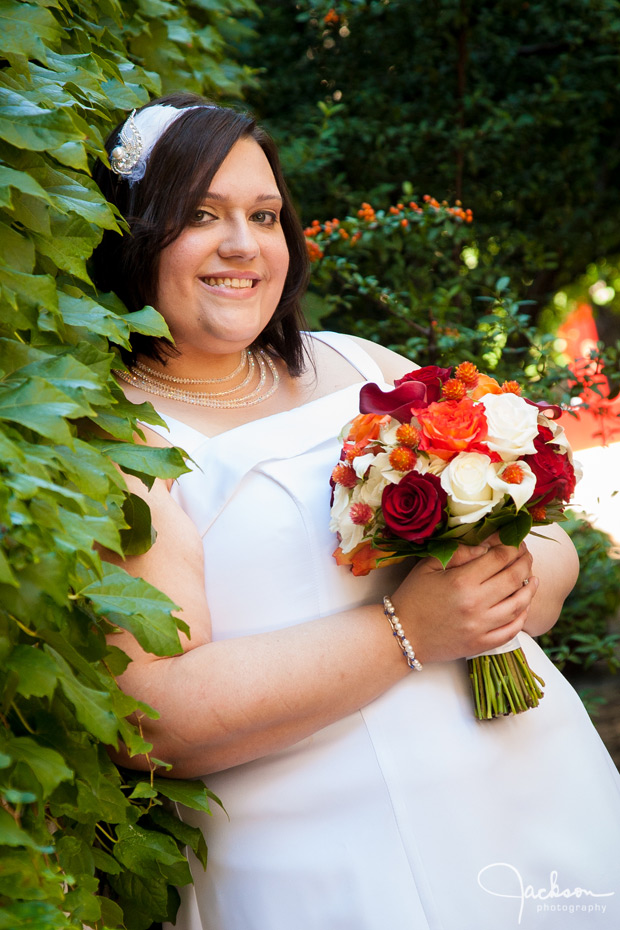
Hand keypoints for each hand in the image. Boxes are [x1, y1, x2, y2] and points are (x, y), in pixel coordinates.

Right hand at [391, 537, 537, 663]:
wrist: (402, 636)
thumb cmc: (413, 596)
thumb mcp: (429, 566)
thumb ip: (459, 553)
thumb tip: (486, 547)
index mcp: (462, 581)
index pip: (499, 558)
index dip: (512, 546)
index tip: (515, 541)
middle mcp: (476, 604)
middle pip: (514, 578)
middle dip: (525, 562)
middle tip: (526, 555)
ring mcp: (481, 627)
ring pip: (519, 605)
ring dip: (530, 589)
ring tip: (533, 578)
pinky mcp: (482, 644)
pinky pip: (512, 630)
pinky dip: (523, 616)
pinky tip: (524, 605)